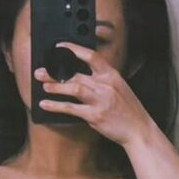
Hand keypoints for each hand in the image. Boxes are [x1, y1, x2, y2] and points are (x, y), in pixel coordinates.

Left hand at [34, 41, 154, 147]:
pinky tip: (46, 105)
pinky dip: (56, 106)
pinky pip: (71, 108)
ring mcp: (100, 100)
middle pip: (76, 73)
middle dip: (55, 72)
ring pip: (73, 88)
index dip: (73, 49)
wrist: (138, 130)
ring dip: (55, 87)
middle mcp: (105, 85)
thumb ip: (102, 80)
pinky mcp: (95, 116)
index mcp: (112, 75)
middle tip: (40, 71)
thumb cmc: (128, 110)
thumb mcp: (119, 88)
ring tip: (43, 86)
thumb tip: (78, 76)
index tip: (59, 48)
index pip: (91, 56)